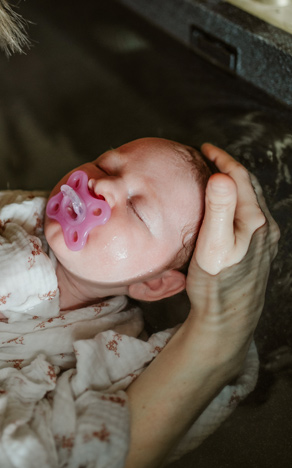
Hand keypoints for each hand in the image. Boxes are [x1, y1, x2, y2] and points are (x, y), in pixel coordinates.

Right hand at [185, 143, 279, 373]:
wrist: (229, 320)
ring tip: (213, 178)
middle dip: (228, 168)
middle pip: (247, 186)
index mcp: (253, 220)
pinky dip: (236, 201)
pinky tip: (223, 209)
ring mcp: (264, 239)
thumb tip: (222, 176)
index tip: (204, 148)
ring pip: (250, 200)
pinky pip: (249, 215)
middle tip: (207, 158)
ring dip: (233, 184)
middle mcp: (264, 226)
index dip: (222, 158)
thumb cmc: (216, 284)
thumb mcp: (212, 244)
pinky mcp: (258, 251)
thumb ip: (219, 208)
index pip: (239, 177)